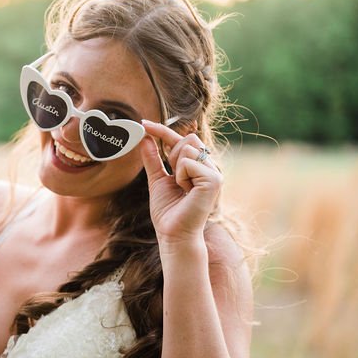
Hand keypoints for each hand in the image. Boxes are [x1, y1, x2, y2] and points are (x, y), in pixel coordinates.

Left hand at [139, 120, 221, 245]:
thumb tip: (145, 138)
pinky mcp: (214, 180)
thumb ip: (152, 159)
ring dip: (176, 169)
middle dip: (172, 155)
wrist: (173, 234)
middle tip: (174, 179)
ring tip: (182, 188)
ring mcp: (215, 172)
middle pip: (187, 139)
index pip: (182, 139)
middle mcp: (210, 167)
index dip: (162, 130)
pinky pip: (188, 162)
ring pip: (187, 148)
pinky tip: (186, 192)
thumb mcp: (157, 180)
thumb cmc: (168, 212)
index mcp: (199, 166)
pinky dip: (180, 176)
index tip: (142, 123)